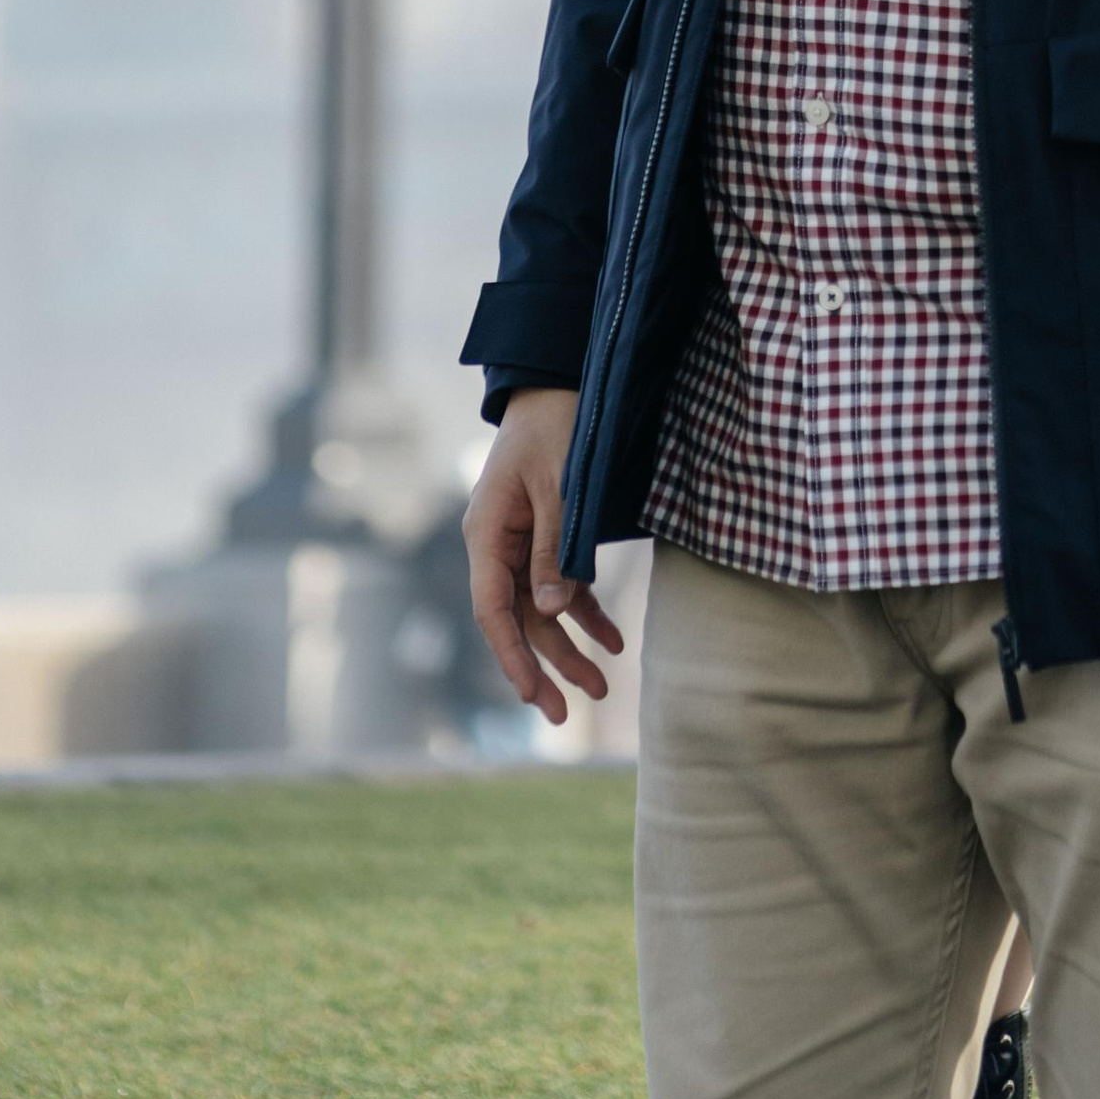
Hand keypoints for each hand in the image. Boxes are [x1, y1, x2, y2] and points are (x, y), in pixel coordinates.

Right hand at [463, 387, 625, 723]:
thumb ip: (555, 547)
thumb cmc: (555, 426)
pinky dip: (586, 612)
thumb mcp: (559, 486)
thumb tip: (554, 611)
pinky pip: (563, 585)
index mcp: (486, 534)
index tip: (531, 695)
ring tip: (603, 685)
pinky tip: (613, 638)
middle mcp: (497, 546)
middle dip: (544, 667)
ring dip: (570, 646)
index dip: (511, 655)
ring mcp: (521, 544)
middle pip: (518, 620)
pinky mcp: (546, 537)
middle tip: (566, 715)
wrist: (557, 383)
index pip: (492, 609)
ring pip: (542, 610)